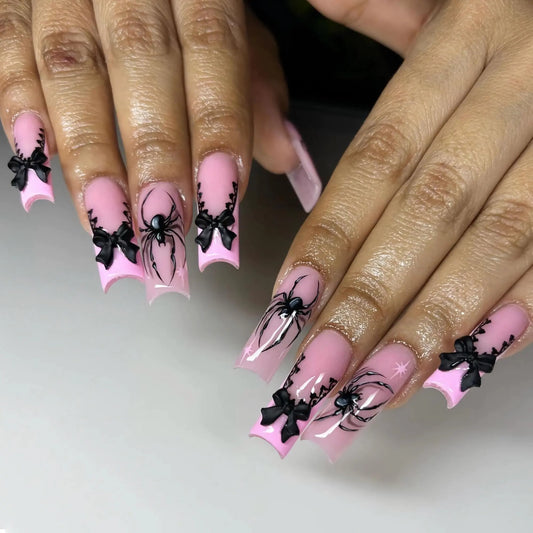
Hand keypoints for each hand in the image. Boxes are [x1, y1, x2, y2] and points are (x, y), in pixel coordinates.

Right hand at [0, 1, 321, 299]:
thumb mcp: (237, 23)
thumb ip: (257, 86)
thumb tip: (283, 155)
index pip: (213, 48)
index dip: (216, 128)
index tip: (219, 202)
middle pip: (141, 60)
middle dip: (152, 152)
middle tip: (163, 224)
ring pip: (70, 65)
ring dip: (88, 152)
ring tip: (108, 222)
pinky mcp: (14, 1)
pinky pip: (8, 48)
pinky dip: (19, 108)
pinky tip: (36, 163)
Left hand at [238, 0, 532, 459]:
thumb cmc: (525, 8)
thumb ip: (385, 9)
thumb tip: (313, 2)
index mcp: (467, 42)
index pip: (378, 162)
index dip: (329, 240)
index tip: (284, 309)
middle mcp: (519, 90)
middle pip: (426, 214)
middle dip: (368, 304)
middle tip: (315, 376)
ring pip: (495, 245)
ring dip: (430, 329)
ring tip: (372, 393)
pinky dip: (513, 314)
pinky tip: (461, 366)